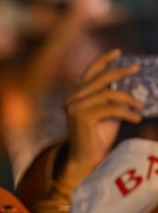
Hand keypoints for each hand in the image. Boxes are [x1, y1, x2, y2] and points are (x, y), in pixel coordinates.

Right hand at [62, 48, 141, 179]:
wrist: (86, 160)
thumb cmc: (97, 138)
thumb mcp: (107, 113)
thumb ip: (111, 99)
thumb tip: (125, 85)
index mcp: (75, 96)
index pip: (89, 73)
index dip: (103, 60)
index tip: (118, 52)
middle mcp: (72, 99)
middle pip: (100, 79)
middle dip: (120, 71)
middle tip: (137, 68)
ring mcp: (75, 107)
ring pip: (108, 94)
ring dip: (129, 99)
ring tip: (140, 106)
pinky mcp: (82, 117)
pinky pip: (111, 109)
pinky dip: (127, 112)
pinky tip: (136, 118)